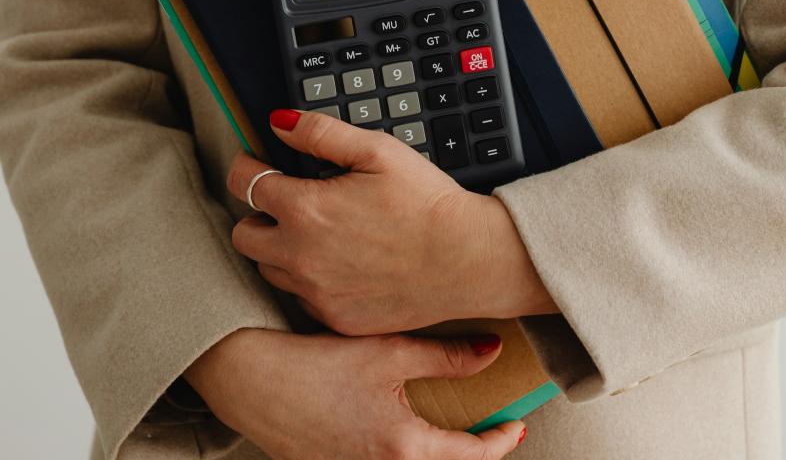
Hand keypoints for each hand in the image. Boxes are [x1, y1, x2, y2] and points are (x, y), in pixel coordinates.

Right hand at [184, 327, 526, 459]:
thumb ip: (446, 355)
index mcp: (403, 448)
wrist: (254, 379)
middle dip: (472, 450)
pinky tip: (404, 419)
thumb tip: (491, 350)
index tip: (518, 423)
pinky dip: (408, 447)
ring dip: (439, 449)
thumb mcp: (390, 352)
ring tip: (452, 420)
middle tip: (491, 424)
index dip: (501, 440)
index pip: (471, 457)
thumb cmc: (319, 364)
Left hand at [227, 109, 555, 334]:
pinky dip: (308, 279)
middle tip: (286, 200)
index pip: (245, 185)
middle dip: (257, 213)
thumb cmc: (426, 203)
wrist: (466, 259)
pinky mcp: (336, 319)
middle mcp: (301, 257)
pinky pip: (302, 298)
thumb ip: (321, 133)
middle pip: (244, 235)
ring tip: (316, 231)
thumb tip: (280, 123)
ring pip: (269, 270)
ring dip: (280, 249)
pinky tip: (338, 262)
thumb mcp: (377, 151)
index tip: (254, 163)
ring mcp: (316, 293)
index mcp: (306, 210)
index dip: (245, 167)